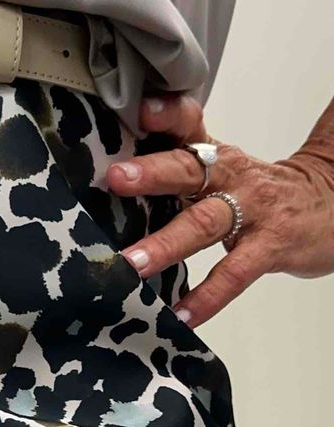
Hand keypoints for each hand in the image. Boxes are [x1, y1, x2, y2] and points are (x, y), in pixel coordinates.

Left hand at [107, 89, 333, 326]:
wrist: (330, 203)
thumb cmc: (259, 190)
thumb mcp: (224, 169)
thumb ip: (178, 167)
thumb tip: (113, 177)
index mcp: (214, 155)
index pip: (190, 125)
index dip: (168, 116)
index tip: (142, 111)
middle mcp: (230, 177)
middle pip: (189, 169)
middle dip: (152, 173)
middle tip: (116, 178)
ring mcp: (251, 212)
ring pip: (204, 224)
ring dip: (166, 244)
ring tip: (132, 265)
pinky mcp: (269, 246)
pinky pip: (234, 274)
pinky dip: (207, 297)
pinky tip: (181, 315)